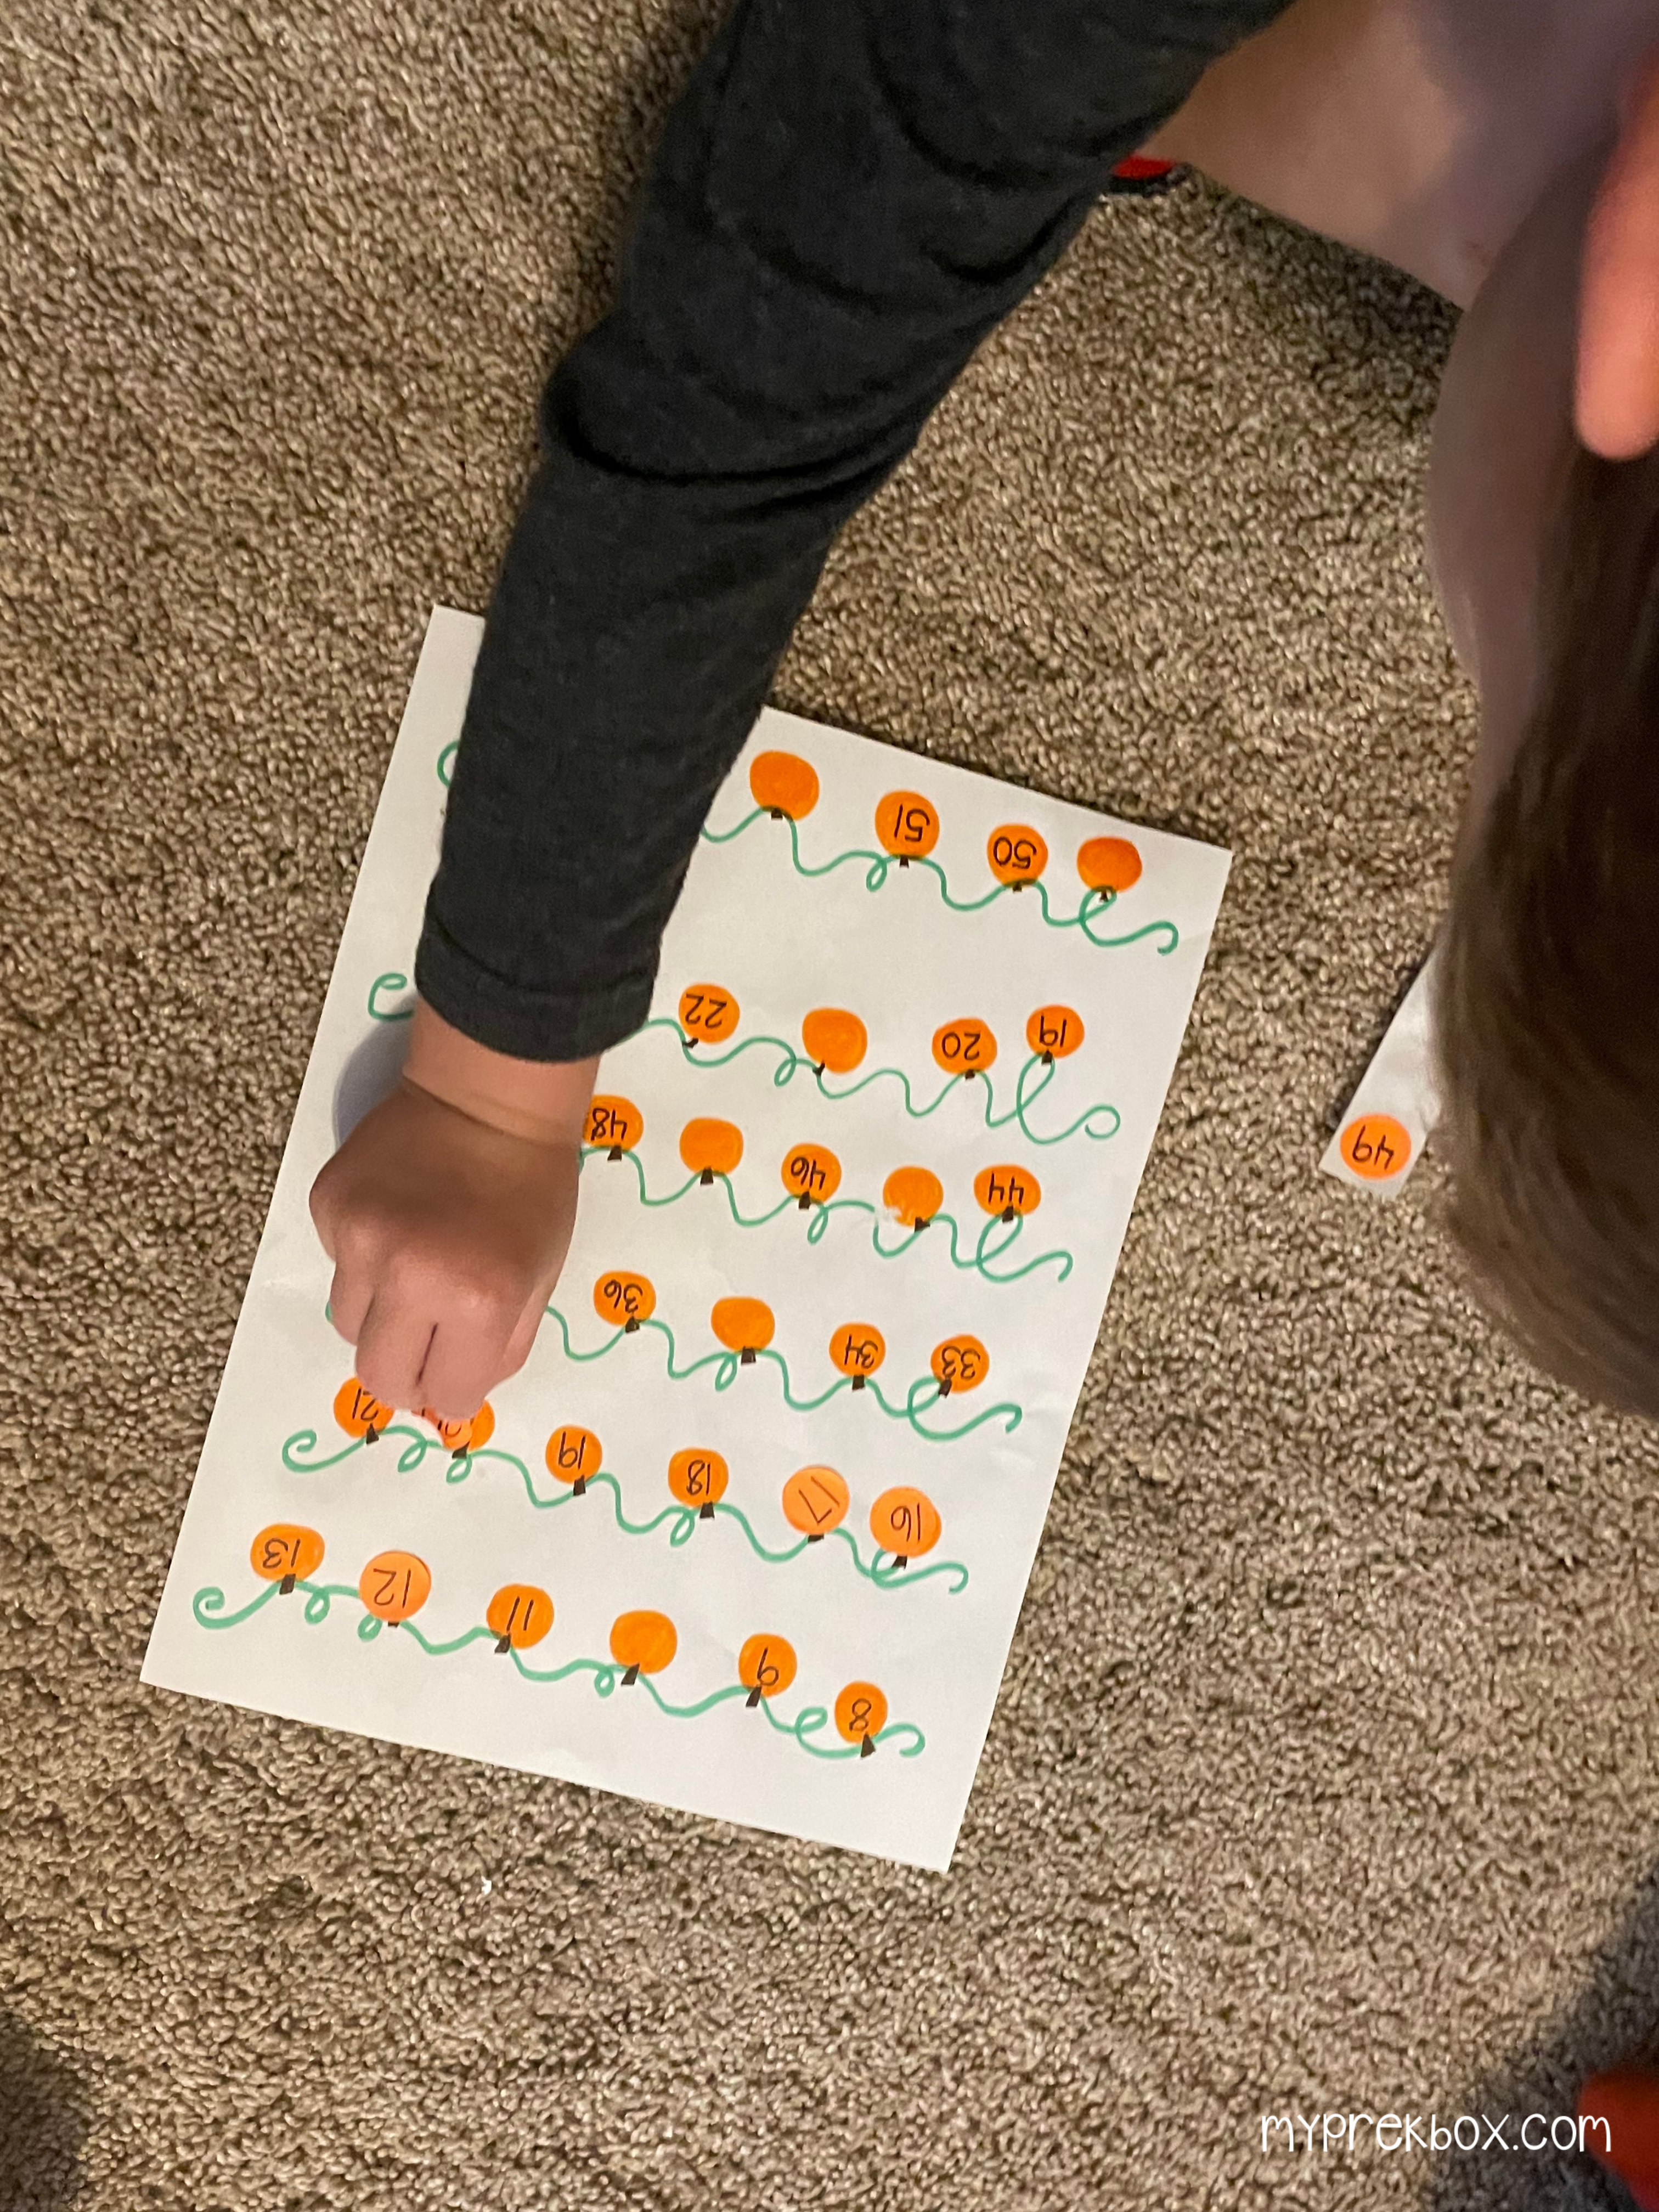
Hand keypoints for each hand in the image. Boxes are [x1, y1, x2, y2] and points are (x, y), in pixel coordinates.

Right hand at [309, 1001, 597, 1419]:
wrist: (488, 1096)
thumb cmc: (531, 1188)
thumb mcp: (541, 1277)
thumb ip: (500, 1348)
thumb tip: (455, 1398)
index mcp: (478, 1300)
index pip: (444, 1396)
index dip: (454, 1387)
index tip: (460, 1366)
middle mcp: (409, 1276)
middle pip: (377, 1376)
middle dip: (405, 1373)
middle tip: (426, 1343)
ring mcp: (359, 1239)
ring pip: (349, 1322)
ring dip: (381, 1312)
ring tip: (416, 1264)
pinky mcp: (328, 1205)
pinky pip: (336, 1266)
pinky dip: (362, 1259)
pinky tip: (397, 1219)